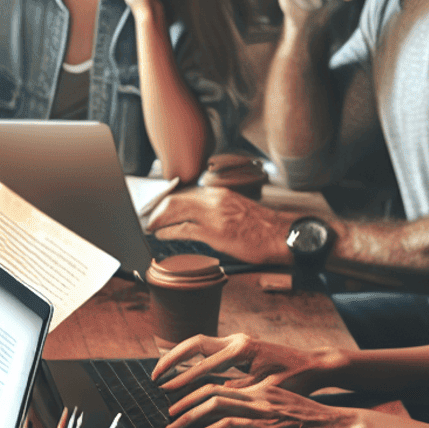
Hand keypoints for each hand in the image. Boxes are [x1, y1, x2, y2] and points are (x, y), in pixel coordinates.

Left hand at [147, 187, 292, 266]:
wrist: (280, 235)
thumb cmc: (260, 226)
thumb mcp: (234, 209)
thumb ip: (215, 208)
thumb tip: (197, 215)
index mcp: (218, 193)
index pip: (184, 192)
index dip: (166, 200)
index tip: (157, 206)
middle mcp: (213, 199)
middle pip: (175, 199)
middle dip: (157, 209)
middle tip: (148, 217)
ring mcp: (213, 215)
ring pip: (175, 211)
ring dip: (159, 219)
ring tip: (151, 226)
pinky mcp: (214, 232)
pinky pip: (183, 229)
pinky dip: (168, 231)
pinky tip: (162, 235)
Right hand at [152, 333, 347, 395]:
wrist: (313, 365)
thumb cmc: (294, 380)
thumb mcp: (265, 392)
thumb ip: (236, 394)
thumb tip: (208, 404)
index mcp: (242, 350)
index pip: (204, 364)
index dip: (182, 379)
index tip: (165, 390)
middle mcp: (236, 339)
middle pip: (193, 343)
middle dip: (171, 359)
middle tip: (154, 376)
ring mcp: (236, 339)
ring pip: (198, 343)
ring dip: (178, 357)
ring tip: (161, 373)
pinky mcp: (237, 344)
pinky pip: (206, 348)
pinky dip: (190, 358)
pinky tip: (181, 371)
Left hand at [164, 378, 357, 427]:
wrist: (341, 427)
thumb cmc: (310, 418)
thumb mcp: (279, 402)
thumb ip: (254, 404)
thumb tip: (227, 415)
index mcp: (259, 390)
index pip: (216, 387)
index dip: (190, 396)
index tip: (175, 407)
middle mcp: (259, 401)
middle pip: (212, 400)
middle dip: (185, 413)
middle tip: (169, 426)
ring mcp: (266, 420)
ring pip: (221, 422)